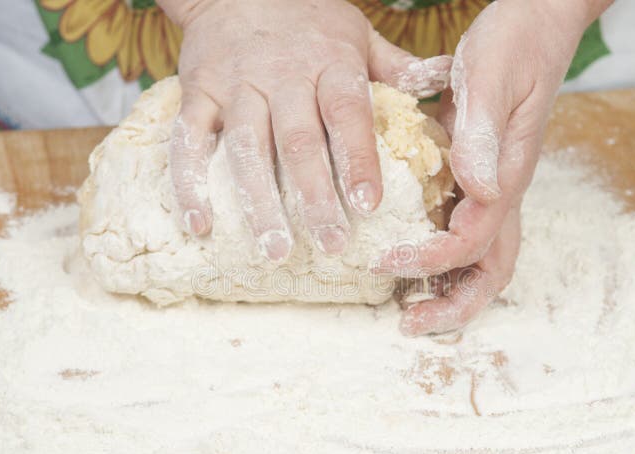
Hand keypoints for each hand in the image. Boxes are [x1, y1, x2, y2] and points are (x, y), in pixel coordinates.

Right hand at [157, 0, 451, 261]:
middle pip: (298, 141)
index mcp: (329, 63)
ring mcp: (236, 86)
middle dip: (314, 196)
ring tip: (273, 250)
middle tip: (331, 245)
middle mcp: (282, 77)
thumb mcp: (356, 32)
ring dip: (259, 202)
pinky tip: (200, 225)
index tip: (369, 204)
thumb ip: (395, 65)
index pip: (347, 114)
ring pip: (246, 148)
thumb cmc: (307, 17)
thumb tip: (445, 79)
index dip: (358, 160)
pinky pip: (188, 142)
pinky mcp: (197, 93)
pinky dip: (189, 184)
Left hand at [376, 0, 610, 334]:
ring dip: (446, 291)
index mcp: (506, 177)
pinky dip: (439, 259)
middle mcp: (502, 193)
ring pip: (479, 260)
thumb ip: (482, 134)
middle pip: (490, 272)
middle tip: (406, 322)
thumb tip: (479, 192)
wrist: (537, 24)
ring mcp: (493, 190)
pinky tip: (406, 259)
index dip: (427, 259)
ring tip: (405, 310)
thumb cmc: (516, 44)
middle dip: (452, 306)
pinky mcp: (478, 180)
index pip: (470, 241)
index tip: (382, 260)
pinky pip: (462, 233)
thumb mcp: (492, 80)